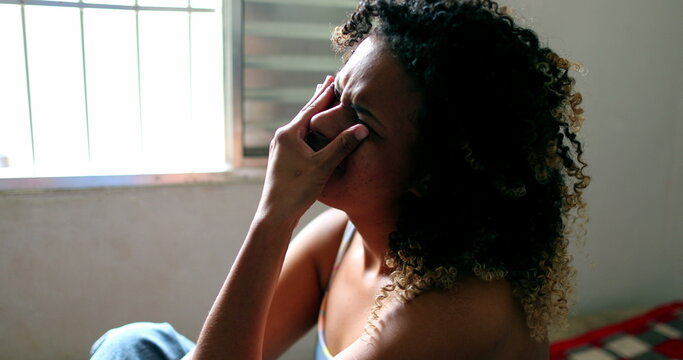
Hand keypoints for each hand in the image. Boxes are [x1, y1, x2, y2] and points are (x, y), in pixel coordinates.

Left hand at [256, 76, 368, 223]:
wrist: (276, 214)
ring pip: (301, 126)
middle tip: (327, 81)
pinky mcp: (282, 160)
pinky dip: (309, 129)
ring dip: (313, 114)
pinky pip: (299, 138)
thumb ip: (342, 145)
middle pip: (304, 114)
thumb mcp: (323, 166)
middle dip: (318, 99)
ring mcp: (281, 149)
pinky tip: (312, 132)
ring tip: (320, 100)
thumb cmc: (297, 189)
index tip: (334, 79)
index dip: (325, 94)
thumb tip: (362, 128)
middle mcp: (282, 138)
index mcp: (289, 134)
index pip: (311, 108)